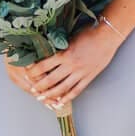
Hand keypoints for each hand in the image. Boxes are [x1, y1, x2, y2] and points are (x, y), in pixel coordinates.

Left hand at [7, 22, 121, 109]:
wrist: (107, 36)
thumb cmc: (88, 33)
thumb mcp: (70, 38)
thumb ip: (59, 48)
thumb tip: (46, 53)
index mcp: (65, 53)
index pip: (45, 65)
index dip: (34, 71)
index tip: (27, 75)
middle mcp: (71, 65)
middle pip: (51, 79)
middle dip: (40, 86)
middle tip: (32, 90)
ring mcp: (80, 72)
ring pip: (62, 87)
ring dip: (51, 94)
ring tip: (42, 98)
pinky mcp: (88, 77)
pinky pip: (76, 90)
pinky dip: (67, 97)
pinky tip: (60, 102)